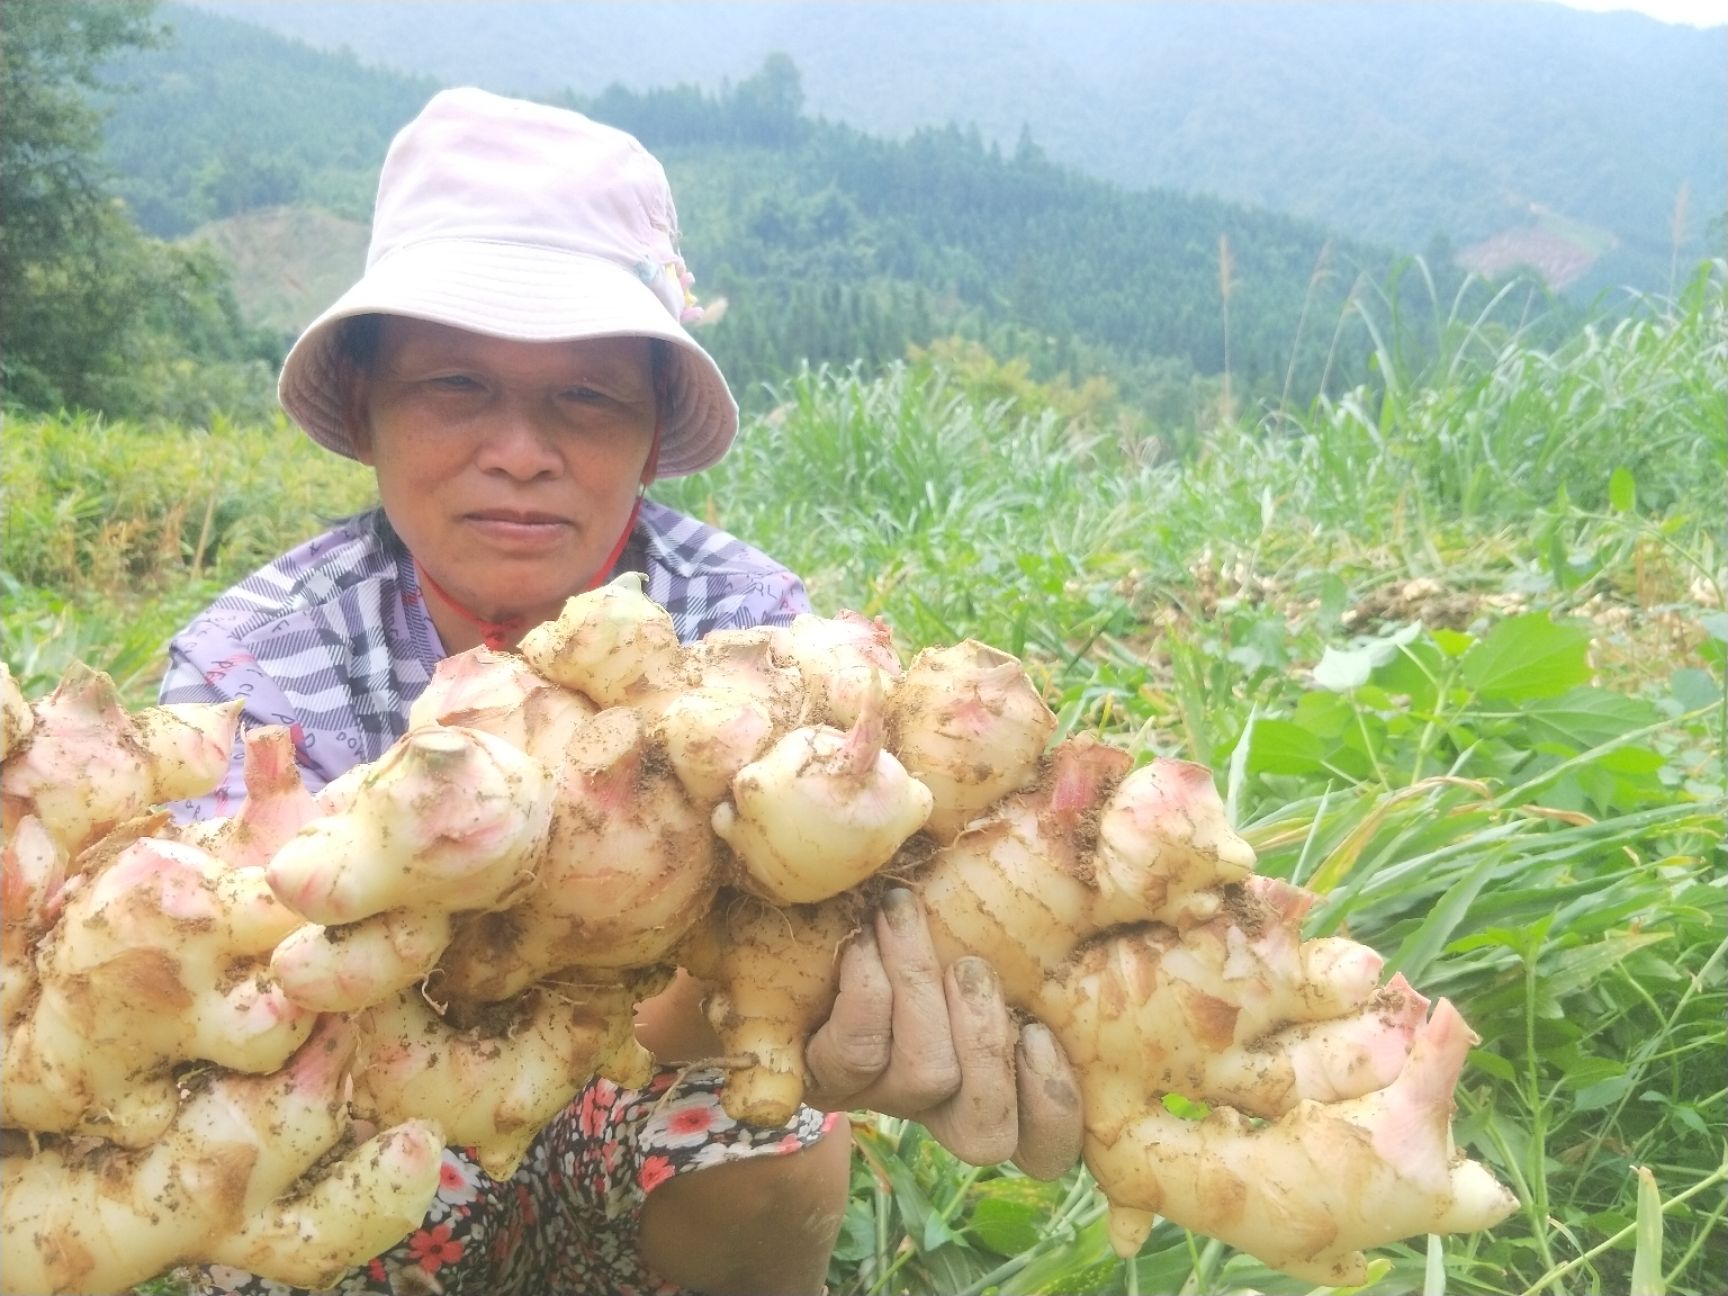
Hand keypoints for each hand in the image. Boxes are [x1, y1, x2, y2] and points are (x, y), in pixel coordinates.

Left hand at [803, 887, 1083, 1178]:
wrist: (799, 926)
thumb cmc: (920, 912)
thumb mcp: (986, 920)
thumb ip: (1041, 921)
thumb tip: (1120, 843)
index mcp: (998, 1077)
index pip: (1044, 1149)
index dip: (1053, 1109)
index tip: (1039, 1030)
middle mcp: (938, 1104)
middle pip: (984, 1136)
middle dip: (986, 1044)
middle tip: (971, 966)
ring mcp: (877, 1096)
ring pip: (926, 1081)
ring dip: (920, 987)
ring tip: (901, 916)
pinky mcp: (820, 1075)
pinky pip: (855, 1053)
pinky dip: (868, 989)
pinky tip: (862, 941)